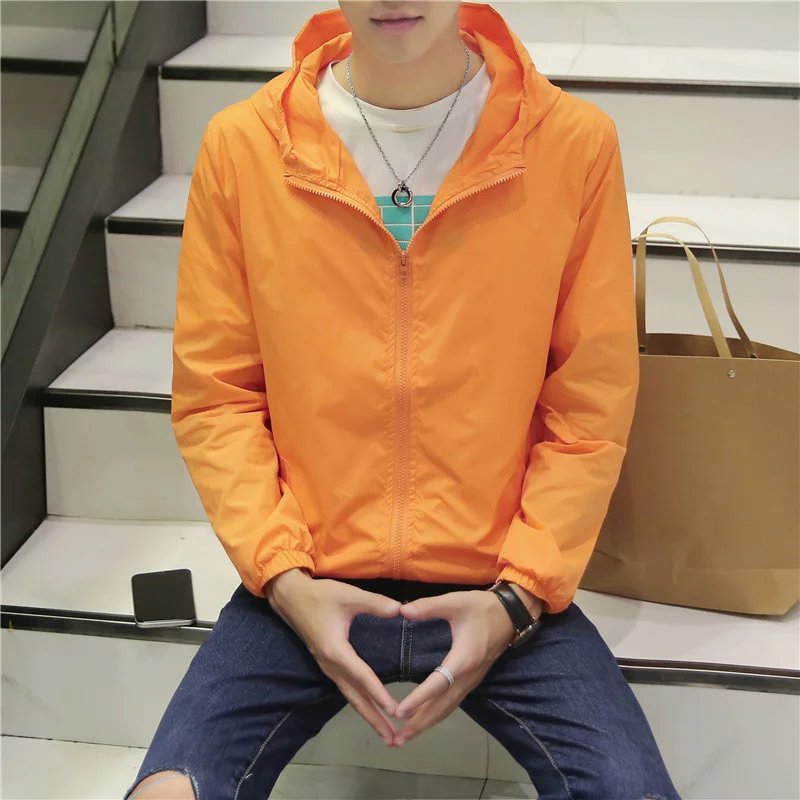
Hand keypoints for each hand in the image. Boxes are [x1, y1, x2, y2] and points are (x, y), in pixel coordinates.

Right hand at [265, 568, 401, 744]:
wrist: (290, 596)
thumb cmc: (320, 595)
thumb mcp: (349, 596)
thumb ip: (375, 603)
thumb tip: (401, 610)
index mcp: (336, 651)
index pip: (362, 676)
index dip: (379, 693)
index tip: (394, 711)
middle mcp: (330, 664)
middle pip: (355, 697)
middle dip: (374, 719)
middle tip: (393, 739)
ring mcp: (326, 666)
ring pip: (349, 695)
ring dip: (367, 714)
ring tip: (385, 732)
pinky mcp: (326, 662)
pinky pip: (345, 688)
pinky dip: (359, 701)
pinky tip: (369, 707)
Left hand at [390, 587, 523, 745]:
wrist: (511, 614)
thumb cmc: (482, 608)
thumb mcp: (455, 602)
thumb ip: (429, 606)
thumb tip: (403, 611)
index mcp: (463, 659)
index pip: (438, 684)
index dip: (418, 699)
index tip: (399, 712)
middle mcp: (468, 676)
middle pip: (442, 706)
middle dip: (419, 723)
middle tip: (397, 740)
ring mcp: (472, 681)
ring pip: (447, 708)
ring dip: (427, 723)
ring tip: (405, 737)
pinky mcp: (472, 680)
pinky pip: (452, 703)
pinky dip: (437, 714)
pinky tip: (424, 719)